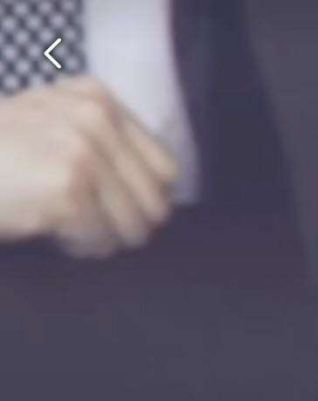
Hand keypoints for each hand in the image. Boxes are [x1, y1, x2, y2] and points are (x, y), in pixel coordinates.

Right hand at [0, 76, 177, 256]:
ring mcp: (84, 152)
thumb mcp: (56, 125)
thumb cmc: (3, 160)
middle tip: (91, 226)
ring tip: (69, 226)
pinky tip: (55, 233)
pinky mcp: (70, 189)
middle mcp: (97, 118)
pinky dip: (81, 248)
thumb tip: (158, 195)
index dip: (146, 200)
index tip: (116, 209)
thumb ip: (106, 144)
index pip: (166, 169)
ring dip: (103, 239)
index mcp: (99, 100)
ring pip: (134, 228)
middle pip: (155, 204)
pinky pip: (101, 241)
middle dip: (127, 226)